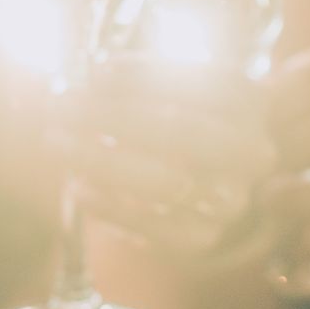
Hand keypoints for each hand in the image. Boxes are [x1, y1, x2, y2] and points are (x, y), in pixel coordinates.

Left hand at [60, 57, 276, 257]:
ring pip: (166, 182)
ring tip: (56, 143)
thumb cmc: (177, 120)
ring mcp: (233, 199)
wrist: (204, 183)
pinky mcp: (205, 238)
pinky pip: (155, 228)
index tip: (95, 69)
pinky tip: (78, 187)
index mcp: (252, 103)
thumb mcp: (173, 90)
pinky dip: (112, 207)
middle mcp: (253, 152)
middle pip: (184, 131)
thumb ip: (140, 79)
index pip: (204, 80)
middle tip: (60, 106)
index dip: (147, 74)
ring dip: (102, 161)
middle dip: (116, 117)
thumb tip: (95, 73)